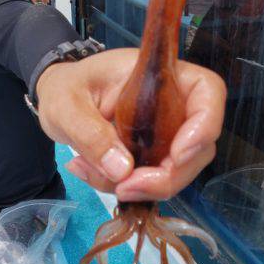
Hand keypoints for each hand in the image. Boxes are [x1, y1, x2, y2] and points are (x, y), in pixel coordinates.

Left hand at [36, 48, 225, 201]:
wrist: (57, 100)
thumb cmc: (64, 89)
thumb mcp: (66, 106)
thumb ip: (90, 134)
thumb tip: (122, 170)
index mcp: (158, 76)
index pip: (206, 90)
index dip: (205, 124)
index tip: (177, 155)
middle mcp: (170, 105)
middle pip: (199, 145)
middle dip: (168, 175)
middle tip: (126, 187)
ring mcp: (164, 133)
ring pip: (178, 170)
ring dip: (142, 186)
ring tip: (90, 171)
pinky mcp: (151, 156)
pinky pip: (152, 181)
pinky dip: (125, 187)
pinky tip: (89, 172)